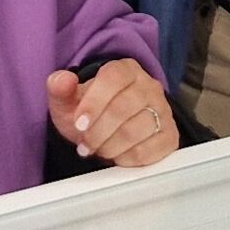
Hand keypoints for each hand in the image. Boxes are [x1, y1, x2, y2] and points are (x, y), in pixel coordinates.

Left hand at [48, 58, 177, 168]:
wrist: (108, 132)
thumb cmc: (89, 114)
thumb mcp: (68, 102)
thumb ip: (59, 88)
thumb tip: (63, 80)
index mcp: (125, 70)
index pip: (113, 78)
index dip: (94, 103)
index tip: (79, 124)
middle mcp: (149, 86)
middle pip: (122, 108)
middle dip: (97, 132)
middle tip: (85, 144)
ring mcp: (163, 111)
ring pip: (135, 131)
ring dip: (110, 147)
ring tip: (99, 149)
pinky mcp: (170, 136)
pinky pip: (149, 151)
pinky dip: (127, 159)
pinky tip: (118, 156)